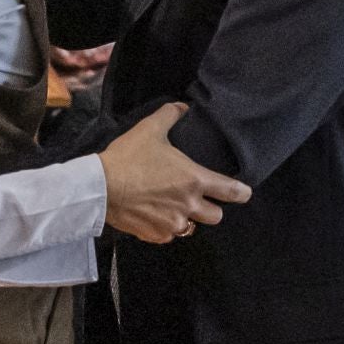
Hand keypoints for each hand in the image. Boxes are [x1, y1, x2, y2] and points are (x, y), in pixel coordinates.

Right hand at [98, 104, 251, 244]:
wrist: (100, 187)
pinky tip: (153, 215)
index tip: (243, 192)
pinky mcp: (155, 235)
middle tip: (198, 198)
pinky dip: (164, 227)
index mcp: (194, 180)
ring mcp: (172, 224)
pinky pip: (168, 236)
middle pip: (216, 216)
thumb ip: (169, 116)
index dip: (242, 192)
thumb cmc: (128, 157)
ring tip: (172, 207)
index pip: (231, 191)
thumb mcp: (150, 129)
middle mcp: (189, 205)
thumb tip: (181, 107)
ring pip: (192, 228)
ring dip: (186, 219)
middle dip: (211, 208)